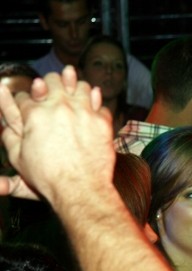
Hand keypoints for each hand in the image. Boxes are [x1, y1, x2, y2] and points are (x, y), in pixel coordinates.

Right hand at [0, 66, 112, 203]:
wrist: (80, 189)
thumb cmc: (49, 178)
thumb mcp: (18, 158)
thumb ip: (10, 137)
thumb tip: (4, 124)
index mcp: (34, 114)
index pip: (25, 96)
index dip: (26, 102)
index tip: (31, 106)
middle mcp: (59, 107)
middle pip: (52, 80)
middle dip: (50, 85)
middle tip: (52, 92)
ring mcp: (83, 112)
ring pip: (80, 86)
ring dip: (76, 89)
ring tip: (75, 96)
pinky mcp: (102, 121)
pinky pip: (101, 104)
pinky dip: (97, 106)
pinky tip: (93, 110)